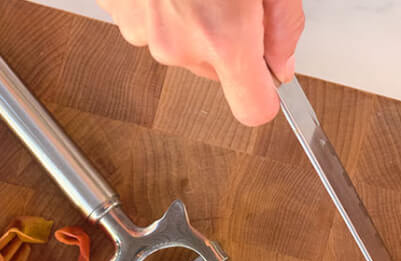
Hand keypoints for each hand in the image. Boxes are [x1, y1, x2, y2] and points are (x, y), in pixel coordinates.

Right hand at [97, 0, 304, 125]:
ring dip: (192, 18)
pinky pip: (150, 22)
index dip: (264, 91)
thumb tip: (281, 59)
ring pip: (181, 44)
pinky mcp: (117, 12)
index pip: (253, 109)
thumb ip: (283, 22)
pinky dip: (160, 3)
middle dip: (228, 40)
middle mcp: (178, 42)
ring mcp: (141, 29)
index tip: (268, 74)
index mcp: (223, 35)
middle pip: (216, 72)